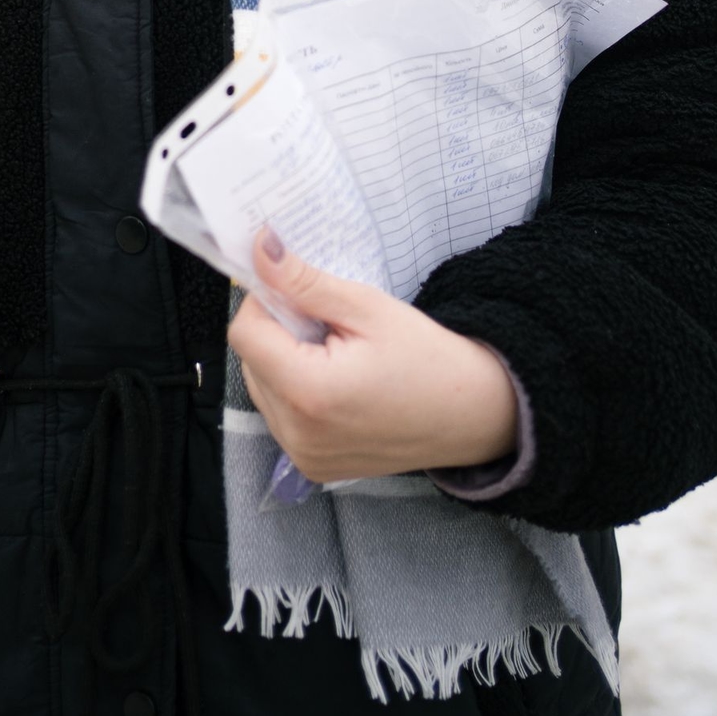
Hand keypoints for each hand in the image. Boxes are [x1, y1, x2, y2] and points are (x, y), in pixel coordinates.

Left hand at [227, 232, 518, 485]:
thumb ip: (305, 282)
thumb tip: (261, 248)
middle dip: (279, 332)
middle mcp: (298, 434)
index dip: (265, 302)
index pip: (244, 332)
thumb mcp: (367, 307)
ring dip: (285, 362)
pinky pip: (281, 415)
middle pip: (252, 360)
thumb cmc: (427, 358)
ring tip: (337, 355)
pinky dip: (297, 392)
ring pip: (263, 386)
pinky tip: (338, 383)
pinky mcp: (313, 466)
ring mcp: (304, 456)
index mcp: (309, 393)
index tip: (298, 293)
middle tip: (329, 325)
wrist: (472, 414)